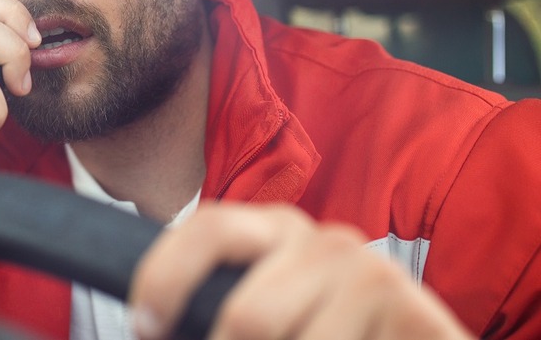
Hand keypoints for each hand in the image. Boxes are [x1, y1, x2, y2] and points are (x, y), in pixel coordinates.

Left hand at [129, 203, 472, 339]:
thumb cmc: (329, 335)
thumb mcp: (266, 316)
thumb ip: (221, 313)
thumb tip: (148, 328)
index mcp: (275, 232)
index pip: (207, 228)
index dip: (164, 279)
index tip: (144, 329)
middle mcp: (322, 240)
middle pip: (246, 317)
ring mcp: (370, 272)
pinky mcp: (413, 310)